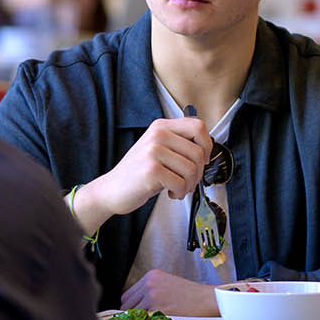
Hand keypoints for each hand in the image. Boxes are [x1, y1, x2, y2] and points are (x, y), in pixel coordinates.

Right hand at [72, 117, 210, 236]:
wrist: (111, 189)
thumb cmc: (139, 172)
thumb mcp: (158, 149)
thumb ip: (179, 144)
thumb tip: (208, 151)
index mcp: (161, 126)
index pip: (199, 126)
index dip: (207, 145)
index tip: (203, 160)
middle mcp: (158, 134)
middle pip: (198, 152)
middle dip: (199, 173)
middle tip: (189, 181)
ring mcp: (153, 151)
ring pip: (192, 169)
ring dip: (189, 185)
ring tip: (178, 188)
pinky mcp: (151, 170)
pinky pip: (181, 183)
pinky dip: (180, 193)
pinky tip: (170, 193)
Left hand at [121, 270, 219, 316]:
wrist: (207, 299)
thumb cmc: (191, 294)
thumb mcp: (168, 284)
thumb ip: (150, 290)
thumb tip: (135, 305)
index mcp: (151, 275)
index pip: (127, 294)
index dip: (131, 305)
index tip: (137, 312)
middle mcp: (149, 284)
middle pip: (126, 304)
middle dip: (133, 313)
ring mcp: (152, 296)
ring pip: (133, 314)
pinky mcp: (157, 308)